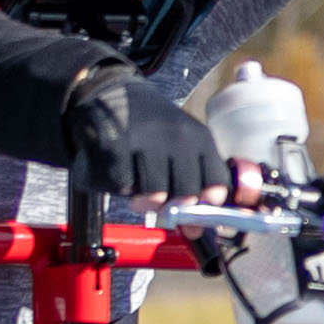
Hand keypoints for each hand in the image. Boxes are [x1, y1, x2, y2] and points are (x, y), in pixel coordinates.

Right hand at [64, 66, 228, 203]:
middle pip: (185, 195)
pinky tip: (115, 168)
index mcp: (199, 137)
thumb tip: (195, 231)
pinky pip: (121, 186)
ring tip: (134, 178)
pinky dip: (115, 186)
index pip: (216, 184)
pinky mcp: (115, 144)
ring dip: (141, 197)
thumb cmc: (148, 127)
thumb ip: (193, 182)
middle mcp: (176, 135)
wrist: (107, 92)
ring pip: (153, 195)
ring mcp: (146, 139)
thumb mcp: (179, 144)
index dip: (205, 206)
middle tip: (156, 199)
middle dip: (171, 206)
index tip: (193, 212)